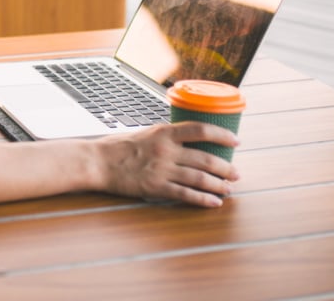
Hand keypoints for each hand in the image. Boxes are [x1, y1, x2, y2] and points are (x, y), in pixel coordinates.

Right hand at [98, 122, 239, 207]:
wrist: (97, 162)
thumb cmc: (118, 146)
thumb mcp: (145, 132)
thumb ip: (166, 136)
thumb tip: (186, 139)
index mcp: (164, 132)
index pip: (201, 129)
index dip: (222, 135)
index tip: (236, 141)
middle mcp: (166, 150)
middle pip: (206, 158)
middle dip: (226, 167)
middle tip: (236, 173)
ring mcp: (162, 169)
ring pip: (200, 178)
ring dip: (219, 184)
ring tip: (229, 188)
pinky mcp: (156, 187)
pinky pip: (185, 194)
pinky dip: (203, 200)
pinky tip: (214, 203)